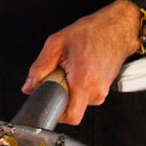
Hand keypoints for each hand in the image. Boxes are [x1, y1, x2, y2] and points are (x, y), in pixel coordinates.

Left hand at [21, 0, 139, 124]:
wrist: (115, 29)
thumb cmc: (90, 33)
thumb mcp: (56, 44)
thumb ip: (39, 68)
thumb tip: (29, 87)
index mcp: (83, 81)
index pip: (71, 116)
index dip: (56, 113)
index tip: (49, 101)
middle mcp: (96, 90)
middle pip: (71, 108)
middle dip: (61, 94)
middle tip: (61, 74)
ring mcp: (102, 92)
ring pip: (77, 102)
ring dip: (70, 89)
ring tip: (73, 69)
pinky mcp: (104, 91)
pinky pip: (85, 96)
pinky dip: (78, 87)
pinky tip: (80, 70)